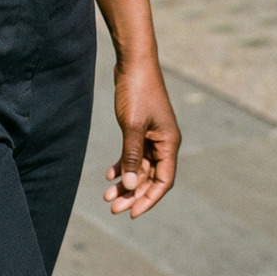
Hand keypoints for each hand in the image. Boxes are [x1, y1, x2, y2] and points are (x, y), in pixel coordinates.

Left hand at [104, 58, 179, 217]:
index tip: (132, 213)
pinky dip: (123, 164)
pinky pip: (134, 153)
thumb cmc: (137, 91)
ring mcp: (152, 135)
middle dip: (133, 194)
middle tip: (113, 208)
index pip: (164, 181)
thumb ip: (132, 157)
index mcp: (169, 143)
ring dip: (126, 181)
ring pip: (140, 167)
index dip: (149, 199)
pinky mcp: (140, 128)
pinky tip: (109, 174)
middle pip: (150, 177)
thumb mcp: (132, 126)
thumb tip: (131, 187)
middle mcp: (164, 142)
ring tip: (107, 196)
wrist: (133, 62)